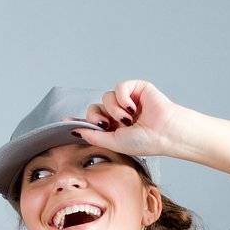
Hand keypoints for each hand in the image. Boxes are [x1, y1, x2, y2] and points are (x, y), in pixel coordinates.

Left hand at [58, 80, 189, 160]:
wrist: (164, 133)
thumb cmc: (145, 142)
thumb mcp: (114, 142)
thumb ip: (94, 136)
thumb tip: (75, 130)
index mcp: (114, 128)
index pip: (92, 121)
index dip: (80, 121)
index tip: (64, 122)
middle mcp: (119, 114)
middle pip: (94, 108)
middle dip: (97, 117)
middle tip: (107, 124)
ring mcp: (127, 101)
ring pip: (106, 98)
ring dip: (114, 110)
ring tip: (128, 119)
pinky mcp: (136, 88)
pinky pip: (119, 87)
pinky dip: (123, 98)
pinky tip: (132, 108)